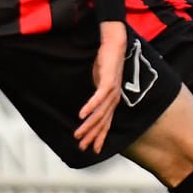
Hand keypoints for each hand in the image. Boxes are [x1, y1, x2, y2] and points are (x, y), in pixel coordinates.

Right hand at [76, 21, 126, 153]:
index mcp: (112, 100)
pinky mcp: (108, 80)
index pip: (105, 122)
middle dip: (93, 136)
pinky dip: (90, 106)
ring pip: (100, 113)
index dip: (99, 136)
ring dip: (89, 125)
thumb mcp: (98, 81)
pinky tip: (82, 115)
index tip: (93, 150)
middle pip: (103, 122)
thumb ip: (95, 94)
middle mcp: (114, 98)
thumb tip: (86, 105)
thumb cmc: (105, 61)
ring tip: (78, 135)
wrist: (114, 42)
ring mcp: (112, 90)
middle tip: (83, 147)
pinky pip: (98, 97)